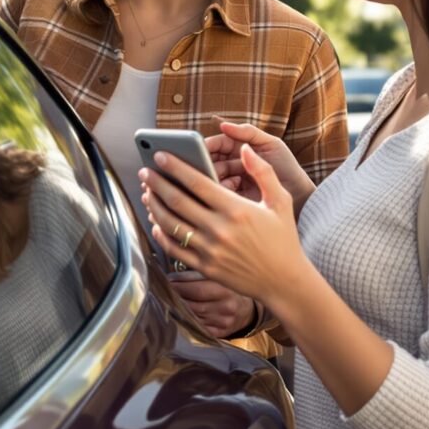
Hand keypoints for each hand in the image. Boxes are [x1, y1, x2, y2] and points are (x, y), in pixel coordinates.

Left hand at [140, 143, 305, 305]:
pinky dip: (161, 234)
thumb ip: (262, 171)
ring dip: (154, 206)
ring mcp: (210, 250)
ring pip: (170, 224)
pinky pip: (174, 249)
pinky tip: (156, 223)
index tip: (160, 155)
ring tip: (147, 194)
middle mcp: (219, 229)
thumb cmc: (283, 239)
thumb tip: (244, 148)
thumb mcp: (280, 201)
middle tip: (144, 171)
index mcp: (236, 209)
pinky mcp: (205, 267)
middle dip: (156, 183)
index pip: (196, 182)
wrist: (284, 281)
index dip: (174, 166)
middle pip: (177, 201)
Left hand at [168, 274, 257, 338]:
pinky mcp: (219, 333)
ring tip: (171, 302)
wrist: (246, 309)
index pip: (198, 290)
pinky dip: (188, 320)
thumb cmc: (227, 290)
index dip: (180, 287)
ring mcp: (223, 323)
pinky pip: (198, 327)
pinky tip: (182, 315)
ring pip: (194, 317)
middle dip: (178, 298)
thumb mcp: (216, 278)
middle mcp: (226, 307)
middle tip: (165, 292)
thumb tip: (170, 278)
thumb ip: (194, 276)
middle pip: (194, 305)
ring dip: (180, 310)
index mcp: (226, 290)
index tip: (166, 283)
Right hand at [205, 121, 311, 206]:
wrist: (300, 195)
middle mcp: (234, 164)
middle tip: (201, 163)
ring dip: (211, 175)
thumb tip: (223, 125)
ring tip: (214, 175)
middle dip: (205, 160)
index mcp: (241, 148)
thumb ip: (248, 132)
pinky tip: (226, 187)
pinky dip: (220, 189)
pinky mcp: (235, 198)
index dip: (208, 144)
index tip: (200, 146)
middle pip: (212, 159)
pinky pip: (221, 192)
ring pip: (214, 176)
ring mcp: (234, 181)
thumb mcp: (271, 144)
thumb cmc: (287, 166)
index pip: (219, 143)